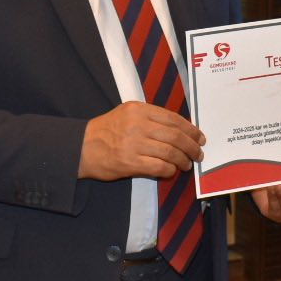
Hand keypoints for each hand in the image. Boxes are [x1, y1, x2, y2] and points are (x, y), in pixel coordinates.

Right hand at [79, 101, 204, 180]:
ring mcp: (133, 144)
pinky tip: (171, 171)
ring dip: (183, 160)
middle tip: (198, 153)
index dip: (190, 129)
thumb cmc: (107, 131)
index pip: (173, 118)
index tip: (199, 137)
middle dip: (191, 146)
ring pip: (170, 152)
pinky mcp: (129, 163)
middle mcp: (137, 124)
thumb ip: (151, 118)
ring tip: (187, 164)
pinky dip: (169, 170)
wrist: (81, 148)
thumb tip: (181, 130)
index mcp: (138, 109)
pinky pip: (159, 167)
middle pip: (175, 136)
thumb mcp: (127, 114)